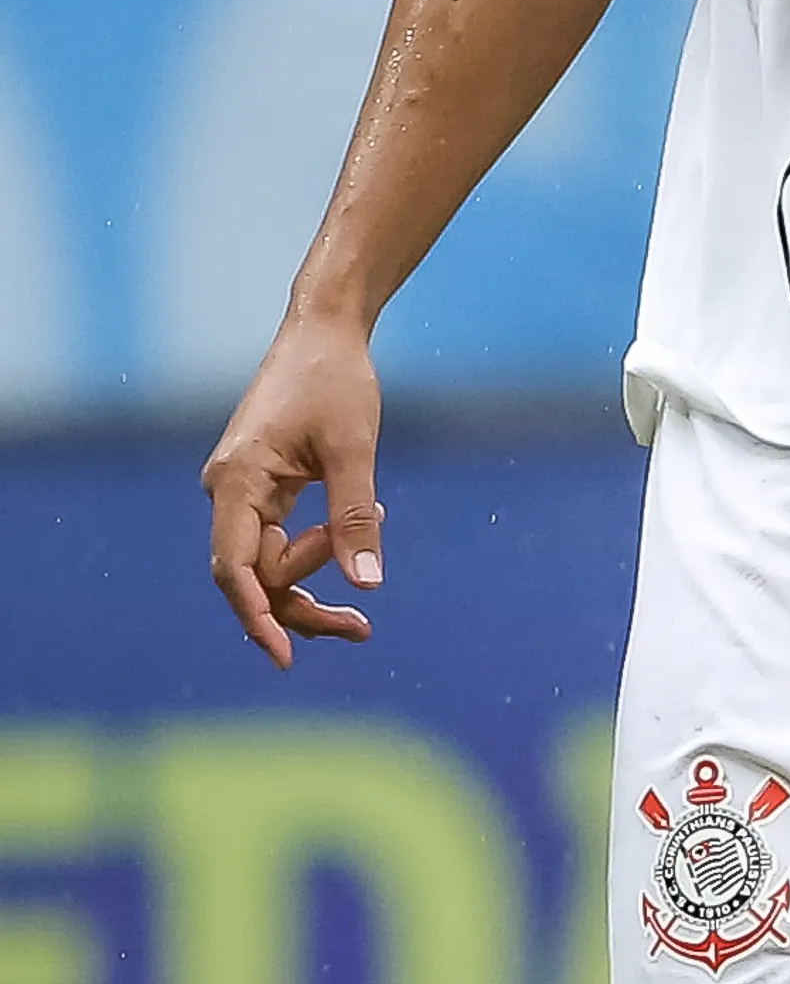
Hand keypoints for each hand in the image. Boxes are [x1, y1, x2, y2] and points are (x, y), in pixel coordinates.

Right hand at [201, 311, 384, 668]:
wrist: (324, 328)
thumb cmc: (336, 378)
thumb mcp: (353, 448)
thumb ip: (355, 518)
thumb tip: (368, 584)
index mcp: (237, 480)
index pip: (235, 569)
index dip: (257, 617)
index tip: (285, 656)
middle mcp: (227, 490)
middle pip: (254, 576)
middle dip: (301, 609)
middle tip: (362, 630)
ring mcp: (240, 490)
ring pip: (266, 563)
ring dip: (311, 584)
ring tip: (362, 614)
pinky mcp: (260, 486)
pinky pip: (276, 540)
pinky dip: (313, 552)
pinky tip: (352, 549)